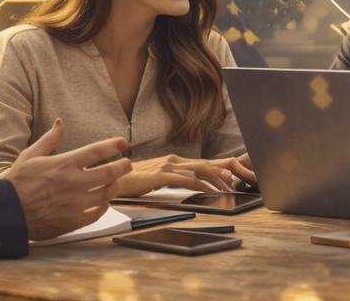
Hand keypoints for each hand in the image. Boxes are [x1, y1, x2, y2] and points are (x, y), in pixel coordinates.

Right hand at [6, 118, 132, 240]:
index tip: (123, 143)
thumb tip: (60, 122)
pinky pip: (96, 214)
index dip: (114, 145)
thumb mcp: (30, 155)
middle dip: (123, 166)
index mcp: (65, 164)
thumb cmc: (17, 183)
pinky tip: (102, 203)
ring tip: (114, 182)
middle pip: (110, 173)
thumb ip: (50, 139)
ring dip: (114, 187)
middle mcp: (74, 183)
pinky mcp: (73, 221)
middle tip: (126, 164)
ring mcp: (75, 204)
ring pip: (107, 194)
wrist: (7, 213)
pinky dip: (103, 207)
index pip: (97, 151)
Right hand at [115, 153, 255, 196]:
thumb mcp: (157, 178)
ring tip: (228, 186)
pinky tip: (207, 189)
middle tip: (235, 182)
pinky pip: (184, 179)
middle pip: (203, 164)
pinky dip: (198, 183)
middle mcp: (173, 161)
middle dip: (221, 173)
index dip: (217, 169)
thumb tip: (185, 184)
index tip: (230, 177)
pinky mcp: (160, 175)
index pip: (200, 164)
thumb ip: (171, 178)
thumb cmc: (134, 181)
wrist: (114, 179)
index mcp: (173, 161)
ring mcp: (167, 166)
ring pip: (197, 170)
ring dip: (214, 178)